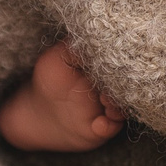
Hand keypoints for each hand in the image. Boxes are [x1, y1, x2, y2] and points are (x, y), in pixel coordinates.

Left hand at [0, 40, 125, 150]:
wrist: (38, 110)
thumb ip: (74, 47)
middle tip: (112, 81)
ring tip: (106, 101)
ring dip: (118, 106)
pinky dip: (108, 126)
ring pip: (123, 107)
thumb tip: (94, 37)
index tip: (117, 59)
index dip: (122, 60)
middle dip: (123, 84)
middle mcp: (108, 86)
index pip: (120, 61)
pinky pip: (111, 128)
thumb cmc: (50, 77)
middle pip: (127, 85)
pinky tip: (99, 124)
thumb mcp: (57, 57)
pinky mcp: (100, 128)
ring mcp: (106, 107)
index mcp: (102, 66)